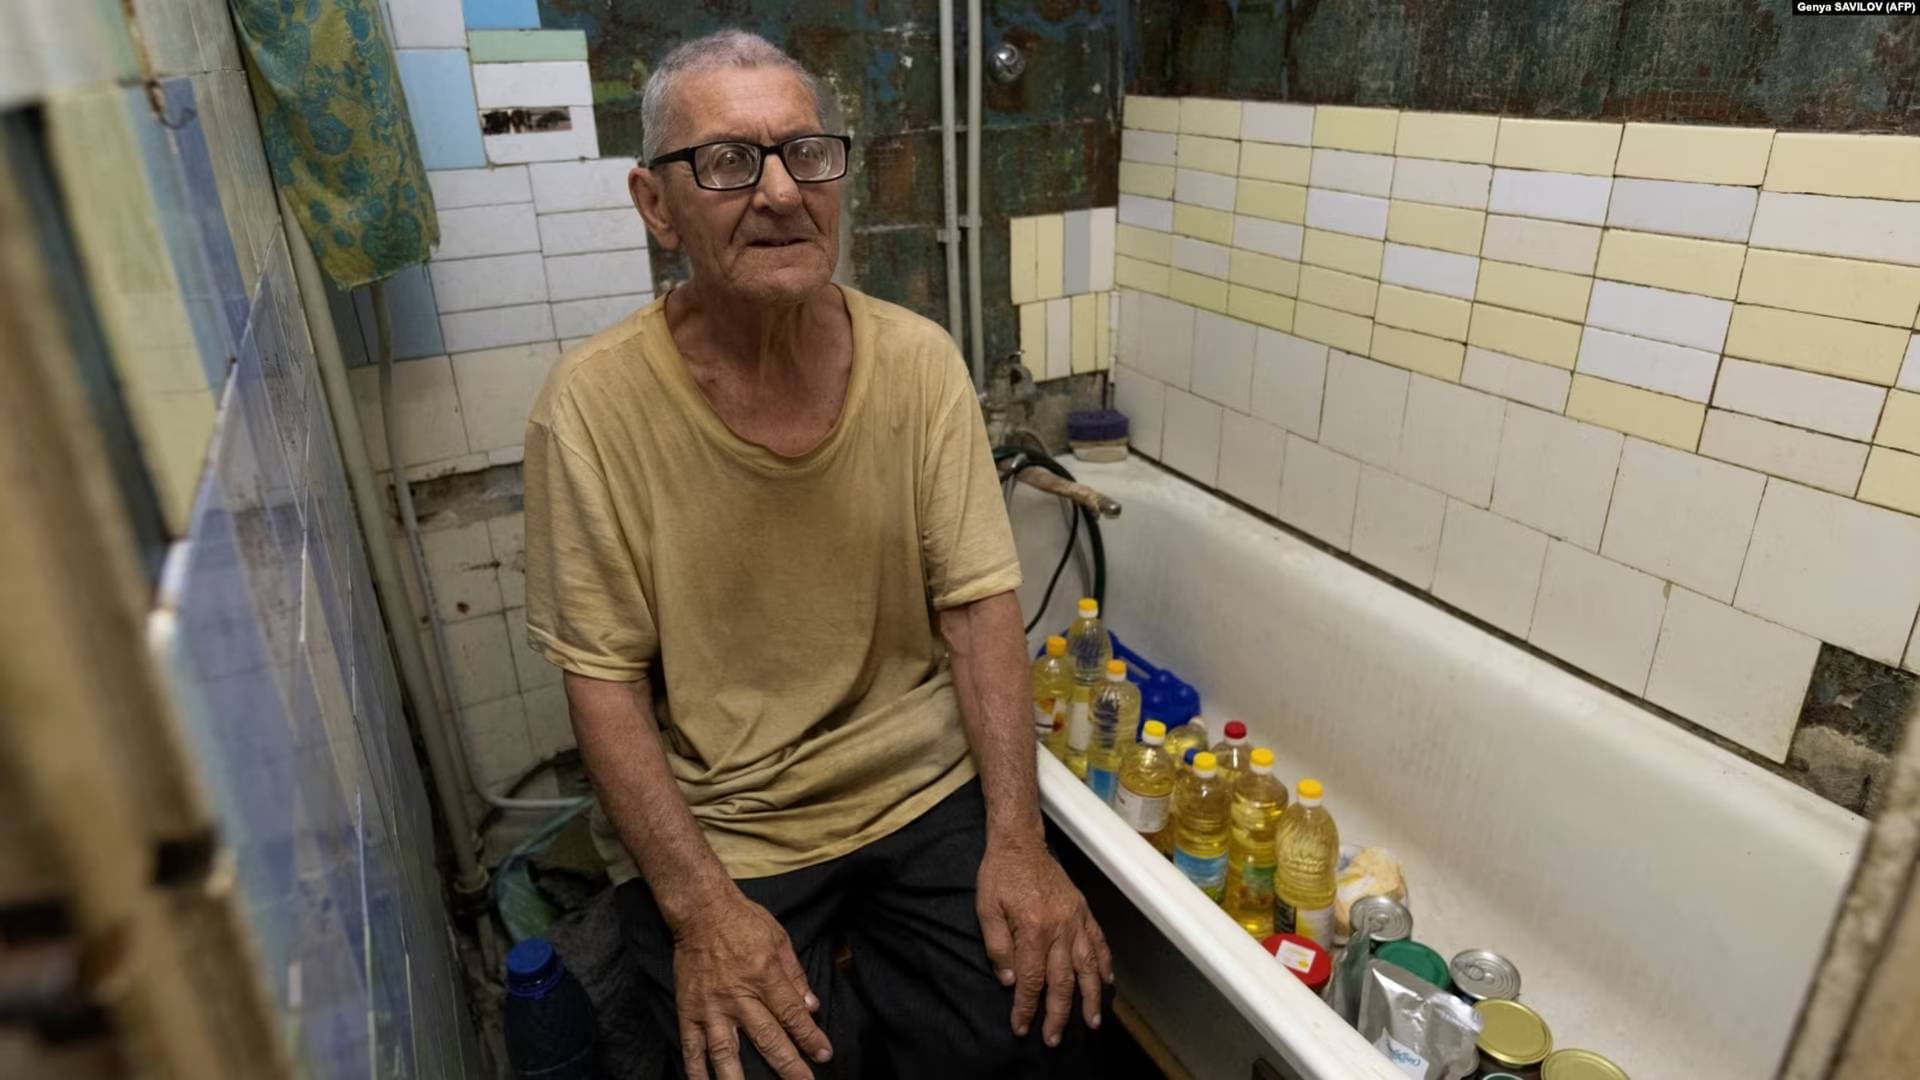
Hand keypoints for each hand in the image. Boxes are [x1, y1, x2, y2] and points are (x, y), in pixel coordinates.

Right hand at [669, 889, 831, 1079]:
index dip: (810, 1037)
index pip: (792, 1015)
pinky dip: (696, 1072)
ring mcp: (711, 1007)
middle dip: (788, 1065)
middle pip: (767, 1038)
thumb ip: (795, 974)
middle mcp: (739, 996)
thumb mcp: (779, 939)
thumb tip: (811, 1006)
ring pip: (726, 1052)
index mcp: (764, 976)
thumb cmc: (743, 920)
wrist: (701, 910)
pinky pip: (691, 1048)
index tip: (823, 1055)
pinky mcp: (689, 1011)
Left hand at [975, 840, 1112, 1045]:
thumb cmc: (999, 875)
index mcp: (1033, 928)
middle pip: (1062, 981)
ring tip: (1092, 1022)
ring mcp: (1075, 920)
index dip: (1026, 1007)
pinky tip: (1107, 982)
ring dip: (1090, 997)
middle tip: (1053, 1039)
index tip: (1021, 1027)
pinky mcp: (1083, 911)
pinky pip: (1099, 942)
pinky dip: (1105, 964)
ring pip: (1087, 966)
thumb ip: (997, 946)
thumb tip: (1008, 980)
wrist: (1020, 842)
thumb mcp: (986, 908)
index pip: (1030, 979)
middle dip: (1058, 1014)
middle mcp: (1059, 928)